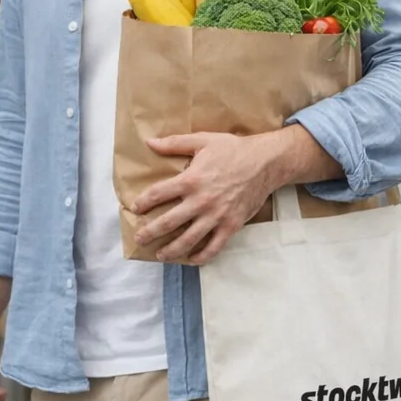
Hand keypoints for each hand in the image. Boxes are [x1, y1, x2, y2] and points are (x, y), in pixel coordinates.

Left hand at [133, 132, 280, 264]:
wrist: (265, 162)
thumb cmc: (233, 149)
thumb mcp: (202, 140)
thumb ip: (174, 143)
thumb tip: (149, 142)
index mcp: (191, 180)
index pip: (158, 194)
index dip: (143, 202)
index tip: (135, 208)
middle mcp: (201, 201)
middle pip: (168, 222)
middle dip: (150, 232)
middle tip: (140, 238)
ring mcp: (216, 216)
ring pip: (189, 240)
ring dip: (171, 250)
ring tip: (161, 255)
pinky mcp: (231, 225)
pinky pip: (214, 247)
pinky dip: (202, 256)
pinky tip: (192, 259)